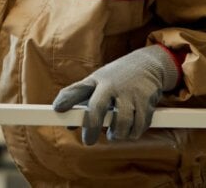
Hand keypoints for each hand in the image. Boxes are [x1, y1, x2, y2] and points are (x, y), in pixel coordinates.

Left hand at [52, 45, 178, 143]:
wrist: (148, 64)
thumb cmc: (116, 77)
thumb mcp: (97, 83)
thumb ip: (82, 102)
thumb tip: (69, 125)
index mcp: (97, 80)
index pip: (78, 89)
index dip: (66, 99)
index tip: (57, 110)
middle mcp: (112, 85)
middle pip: (97, 108)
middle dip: (91, 127)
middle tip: (88, 141)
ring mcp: (130, 92)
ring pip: (121, 123)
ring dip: (117, 134)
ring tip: (114, 134)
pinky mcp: (146, 101)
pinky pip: (139, 125)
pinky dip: (133, 132)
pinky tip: (130, 131)